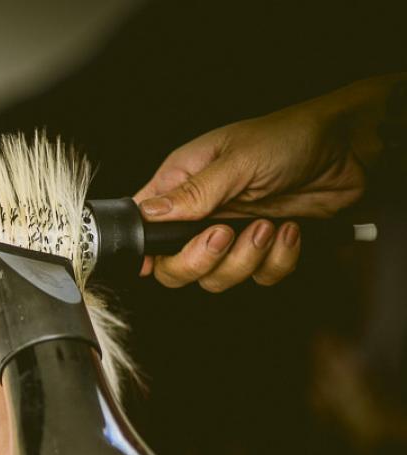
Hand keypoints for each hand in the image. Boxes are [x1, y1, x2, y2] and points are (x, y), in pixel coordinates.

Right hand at [134, 75, 397, 290]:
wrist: (349, 146)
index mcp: (182, 183)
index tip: (158, 258)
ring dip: (247, 258)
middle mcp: (202, 212)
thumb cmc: (291, 136)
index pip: (144, 227)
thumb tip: (149, 214)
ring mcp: (232, 233)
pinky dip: (278, 260)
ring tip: (268, 225)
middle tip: (225, 235)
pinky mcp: (263, 247)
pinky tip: (289, 229)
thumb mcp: (238, 160)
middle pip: (175, 267)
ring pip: (217, 278)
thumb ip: (194, 193)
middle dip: (200, 261)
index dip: (146, 250)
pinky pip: (259, 277)